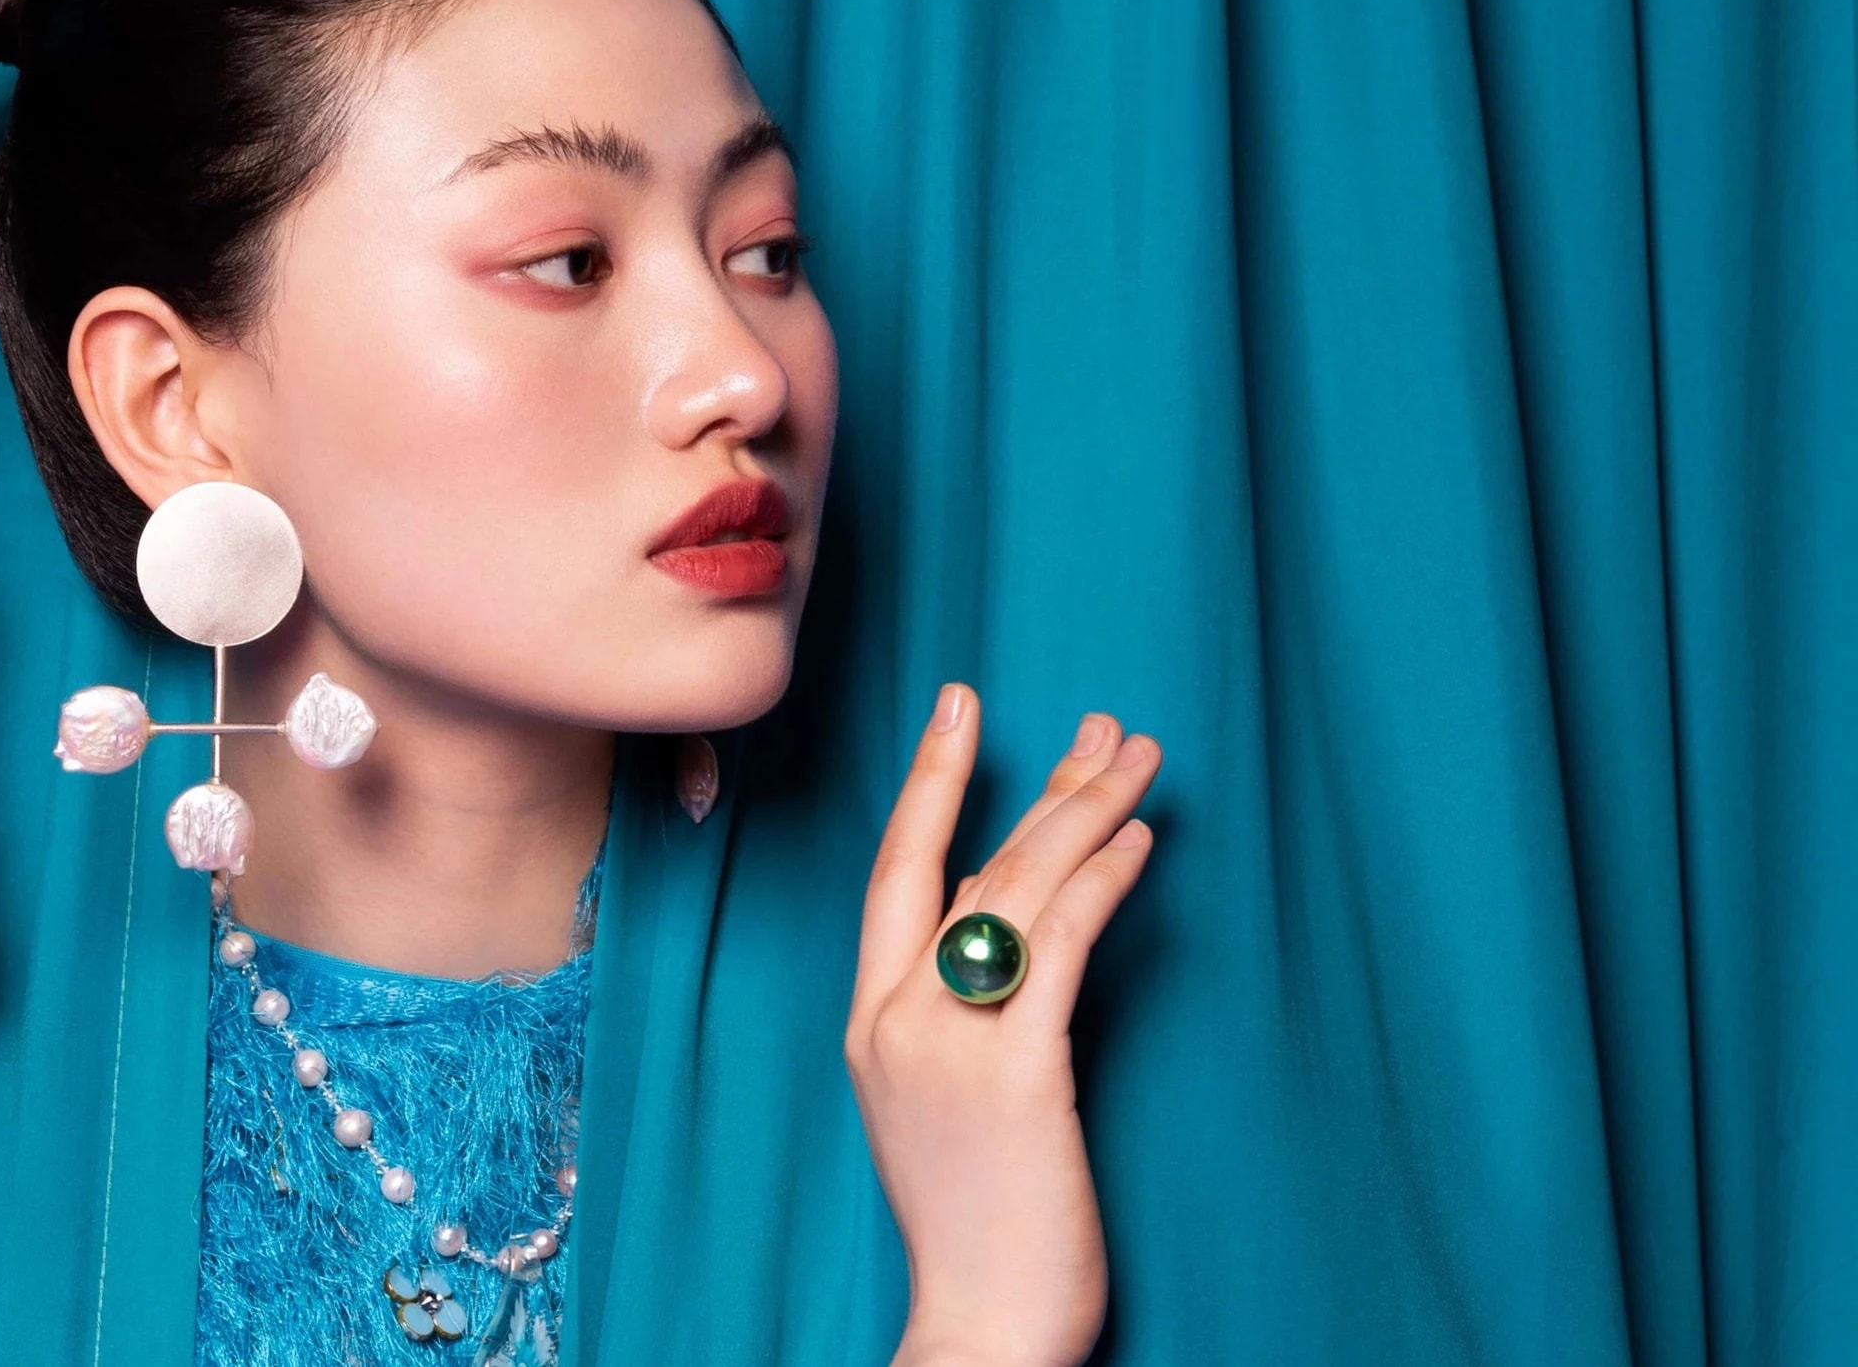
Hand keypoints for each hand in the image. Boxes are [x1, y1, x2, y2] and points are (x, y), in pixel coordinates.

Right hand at [844, 683, 1161, 1366]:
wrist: (980, 1319)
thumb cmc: (977, 1224)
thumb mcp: (942, 1103)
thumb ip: (964, 1012)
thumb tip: (1011, 922)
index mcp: (871, 1023)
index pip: (895, 872)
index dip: (931, 782)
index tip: (965, 706)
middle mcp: (898, 1019)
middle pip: (973, 864)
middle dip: (1043, 784)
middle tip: (1105, 723)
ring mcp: (949, 1044)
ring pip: (1019, 891)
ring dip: (1088, 812)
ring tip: (1141, 759)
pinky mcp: (1017, 1074)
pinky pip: (1062, 950)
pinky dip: (1102, 883)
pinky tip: (1138, 840)